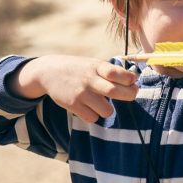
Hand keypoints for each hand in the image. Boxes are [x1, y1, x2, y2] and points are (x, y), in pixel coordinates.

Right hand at [12, 55, 138, 121]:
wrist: (48, 72)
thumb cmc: (79, 69)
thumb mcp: (93, 64)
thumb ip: (111, 72)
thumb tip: (134, 81)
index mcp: (96, 67)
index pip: (117, 73)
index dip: (130, 79)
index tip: (133, 81)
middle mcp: (89, 80)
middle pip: (115, 92)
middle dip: (129, 95)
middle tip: (131, 94)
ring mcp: (81, 93)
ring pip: (106, 110)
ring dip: (109, 109)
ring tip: (103, 103)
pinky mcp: (73, 105)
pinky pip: (92, 118)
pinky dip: (95, 115)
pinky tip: (90, 107)